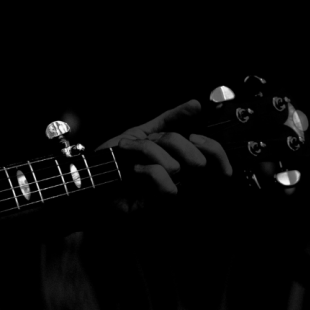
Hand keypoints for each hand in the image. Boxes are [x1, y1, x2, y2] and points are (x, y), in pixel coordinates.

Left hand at [95, 99, 233, 215]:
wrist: (93, 176)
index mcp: (181, 159)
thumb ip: (170, 118)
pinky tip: (134, 172)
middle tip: (150, 142)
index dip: (212, 146)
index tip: (193, 136)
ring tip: (131, 155)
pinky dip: (146, 171)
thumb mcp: (144, 131)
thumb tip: (196, 104)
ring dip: (146, 152)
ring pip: (176, 167)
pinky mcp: (157, 205)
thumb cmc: (118, 157)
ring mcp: (170, 192)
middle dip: (169, 143)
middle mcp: (181, 179)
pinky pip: (166, 185)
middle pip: (197, 159)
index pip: (216, 156)